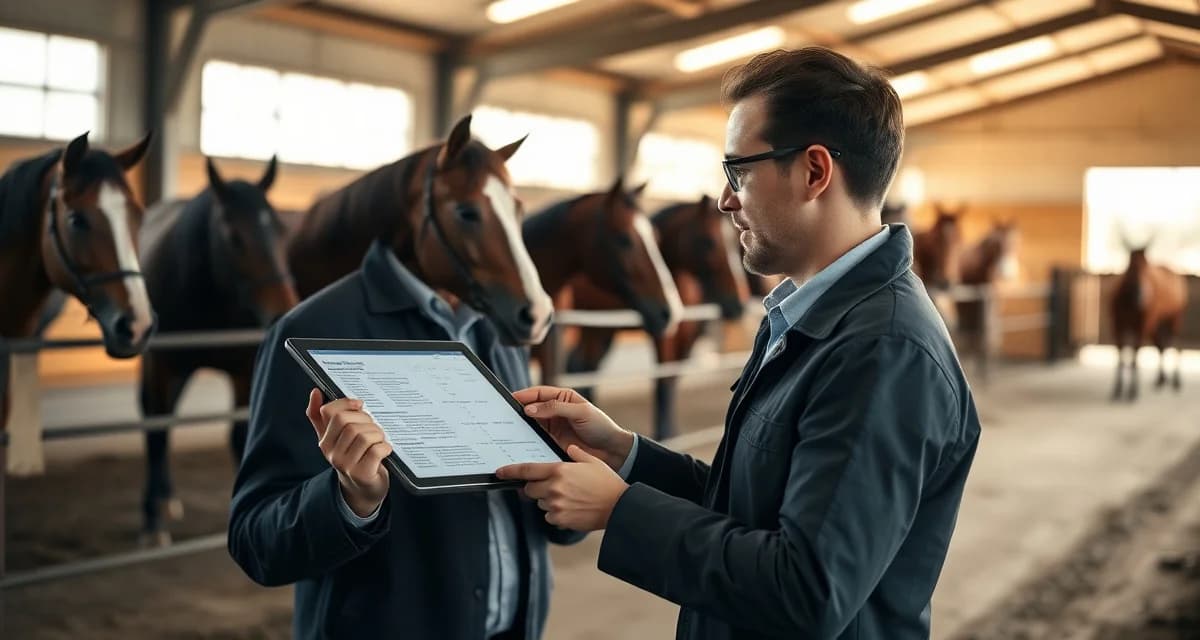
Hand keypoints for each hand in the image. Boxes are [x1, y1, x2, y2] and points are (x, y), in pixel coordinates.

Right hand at [306, 389, 390, 516]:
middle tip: (372, 427)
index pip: (330, 412)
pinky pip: (376, 450)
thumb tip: (316, 392)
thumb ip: (322, 417)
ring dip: (378, 434)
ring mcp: (346, 465)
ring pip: (364, 435)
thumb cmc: (352, 457)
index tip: (359, 405)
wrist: (362, 489)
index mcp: (325, 441)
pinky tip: (384, 450)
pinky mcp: (362, 474)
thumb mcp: (334, 439)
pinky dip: (385, 447)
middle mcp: (332, 453)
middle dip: (366, 419)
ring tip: (379, 440)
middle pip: (348, 422)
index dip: (347, 404)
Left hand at [496, 445, 627, 530]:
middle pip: (530, 489)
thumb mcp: (593, 462)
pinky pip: (550, 517)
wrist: (619, 507)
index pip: (527, 470)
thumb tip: (569, 448)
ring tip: (569, 498)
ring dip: (548, 500)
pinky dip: (556, 513)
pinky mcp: (560, 520)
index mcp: (559, 470)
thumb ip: (577, 453)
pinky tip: (571, 509)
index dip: (510, 471)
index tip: (500, 472)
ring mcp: (556, 505)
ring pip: (541, 503)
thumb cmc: (607, 483)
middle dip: (535, 487)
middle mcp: (554, 488)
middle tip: (550, 486)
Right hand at [513, 386, 634, 471]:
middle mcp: (556, 411)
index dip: (524, 395)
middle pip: (531, 407)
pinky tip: (519, 441)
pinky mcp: (552, 441)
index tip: (510, 399)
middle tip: (504, 414)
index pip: (539, 393)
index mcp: (563, 398)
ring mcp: (553, 427)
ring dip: (520, 425)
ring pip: (531, 423)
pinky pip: (535, 438)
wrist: (611, 451)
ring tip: (508, 428)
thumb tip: (530, 408)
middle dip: (518, 409)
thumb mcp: (581, 412)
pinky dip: (526, 439)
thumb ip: (556, 408)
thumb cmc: (601, 427)